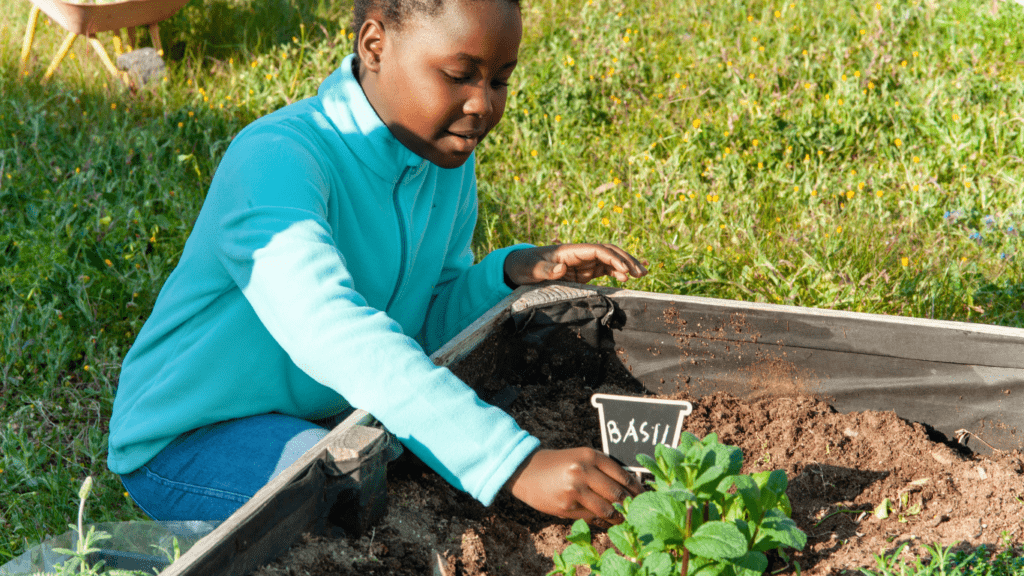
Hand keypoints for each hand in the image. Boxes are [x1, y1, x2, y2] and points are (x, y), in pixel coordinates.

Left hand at [504, 243, 647, 285]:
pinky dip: (617, 272)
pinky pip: (604, 269)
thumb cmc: (524, 267)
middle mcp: (579, 254)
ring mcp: (582, 263)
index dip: (613, 259)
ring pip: (610, 260)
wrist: (518, 267)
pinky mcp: (582, 272)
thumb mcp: (530, 270)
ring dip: (626, 265)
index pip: (597, 250)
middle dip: (626, 259)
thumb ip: (544, 270)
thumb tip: (560, 269)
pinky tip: (627, 280)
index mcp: (569, 251)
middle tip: (642, 273)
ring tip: (642, 275)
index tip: (625, 271)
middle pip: (608, 251)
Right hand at [504, 448, 642, 524]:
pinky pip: (591, 517)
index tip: (644, 495)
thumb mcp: (580, 457)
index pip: (622, 475)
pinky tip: (606, 521)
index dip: (636, 488)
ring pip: (606, 509)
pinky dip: (602, 521)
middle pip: (617, 493)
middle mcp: (583, 471)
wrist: (526, 470)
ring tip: (624, 518)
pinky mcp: (566, 507)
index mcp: (590, 455)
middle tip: (636, 509)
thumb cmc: (558, 463)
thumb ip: (601, 469)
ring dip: (618, 517)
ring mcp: (574, 490)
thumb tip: (629, 487)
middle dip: (629, 504)